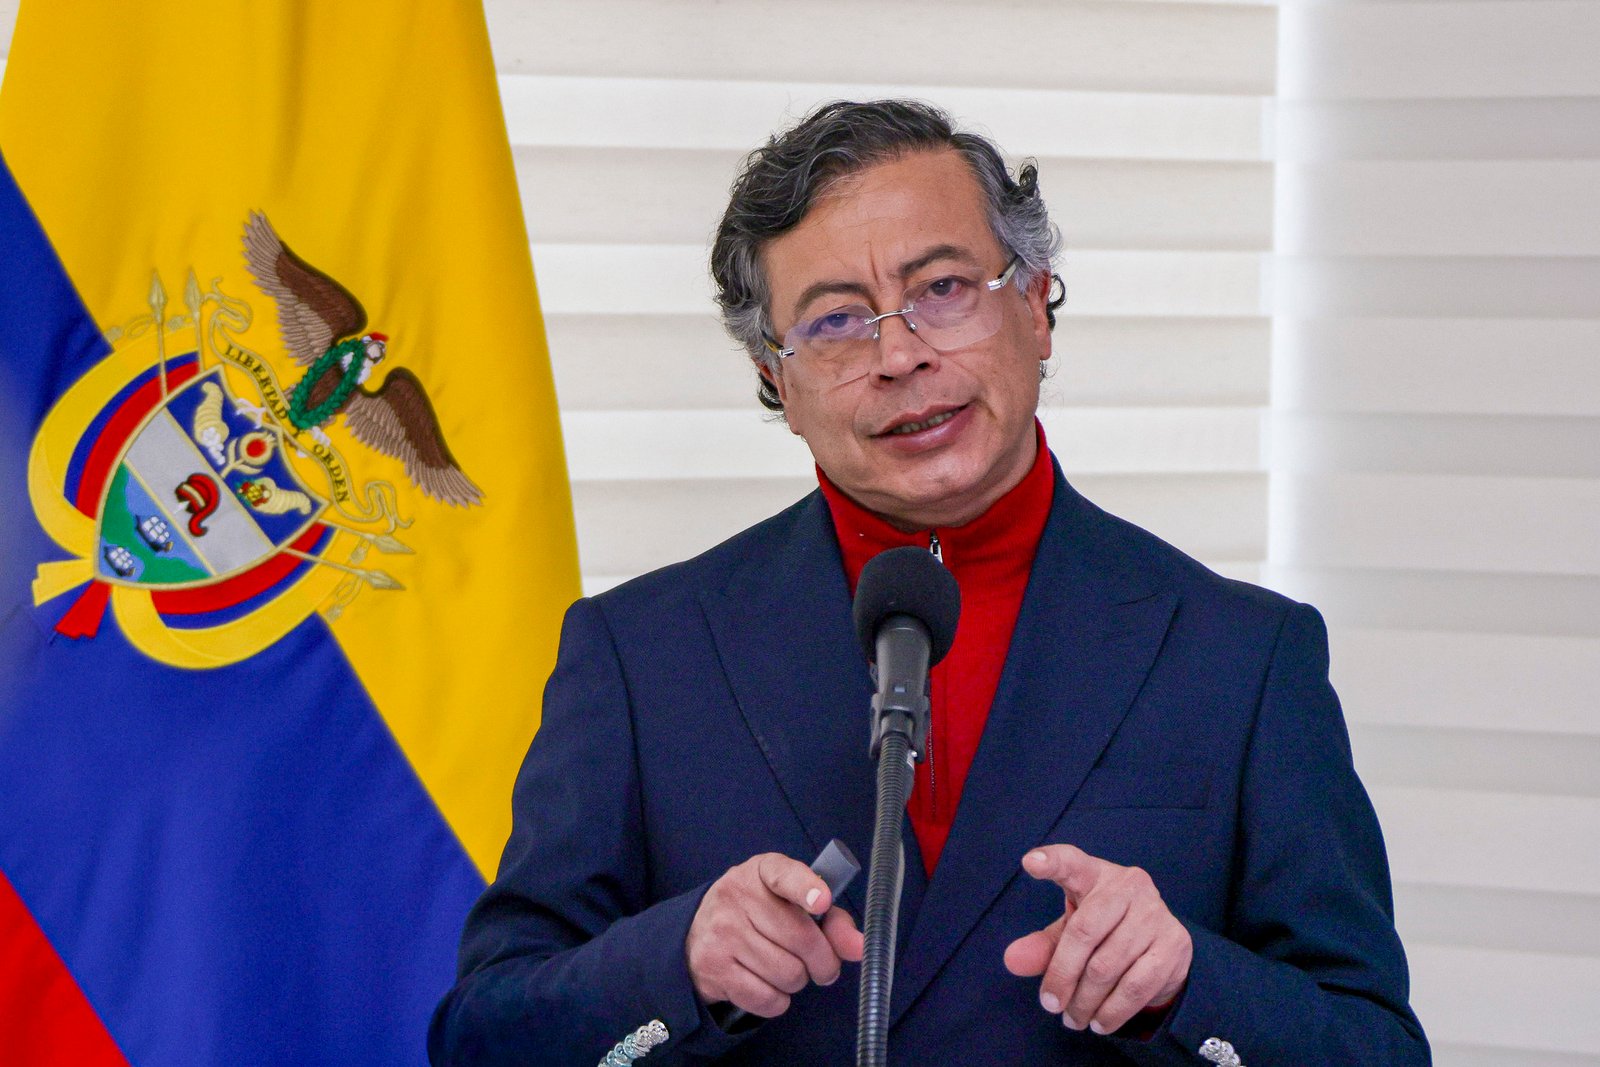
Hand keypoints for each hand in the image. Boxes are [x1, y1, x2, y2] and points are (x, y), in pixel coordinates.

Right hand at [686, 853, 863, 1018]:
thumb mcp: (794, 903)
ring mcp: (722, 932)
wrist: (699, 932)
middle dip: (824, 961)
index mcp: (762, 871)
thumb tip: (859, 947)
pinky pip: (767, 998)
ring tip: (787, 969)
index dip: (807, 888)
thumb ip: (832, 921)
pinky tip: (769, 984)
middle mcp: (737, 896)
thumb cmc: (762, 915)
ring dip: (799, 981)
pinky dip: (778, 1000)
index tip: (822, 901)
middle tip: (823, 966)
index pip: (785, 875)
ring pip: (788, 974)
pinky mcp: (713, 967)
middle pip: (802, 939)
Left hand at [1003, 844, 1191, 1034]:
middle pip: (1083, 933)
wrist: (1162, 944)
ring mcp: (1155, 913)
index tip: (1030, 862)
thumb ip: (1043, 945)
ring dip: (1085, 1001)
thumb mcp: (1072, 932)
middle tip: (1050, 1005)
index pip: (1071, 862)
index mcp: (1095, 874)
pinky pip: (1135, 986)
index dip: (1051, 862)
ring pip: (1107, 966)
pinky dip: (1112, 1011)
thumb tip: (1012, 961)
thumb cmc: (1106, 930)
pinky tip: (1099, 1022)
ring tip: (1073, 1018)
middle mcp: (1128, 886)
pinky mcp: (1174, 944)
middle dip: (1062, 976)